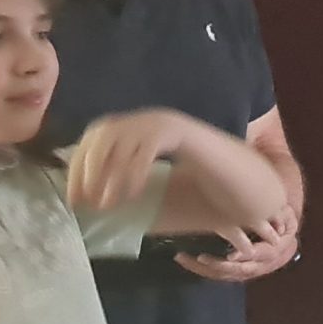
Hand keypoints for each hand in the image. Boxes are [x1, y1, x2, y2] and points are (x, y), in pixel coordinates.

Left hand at [66, 109, 196, 209]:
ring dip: (106, 175)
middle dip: (87, 170)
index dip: (77, 168)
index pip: (95, 138)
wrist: (249, 180)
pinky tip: (131, 195)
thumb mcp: (156, 184)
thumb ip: (128, 182)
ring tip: (105, 204)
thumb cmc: (201, 187)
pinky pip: (146, 149)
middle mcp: (150, 119)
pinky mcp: (182, 132)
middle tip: (85, 202)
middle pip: (102, 134)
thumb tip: (91, 201)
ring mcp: (166, 122)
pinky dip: (132, 173)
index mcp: (140, 127)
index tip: (73, 199)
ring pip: (120, 141)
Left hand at [177, 205, 299, 282]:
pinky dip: (200, 268)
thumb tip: (275, 215)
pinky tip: (185, 259)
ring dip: (202, 268)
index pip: (261, 256)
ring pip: (223, 274)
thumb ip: (280, 215)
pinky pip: (216, 274)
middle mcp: (258, 265)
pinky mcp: (233, 272)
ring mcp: (245, 271)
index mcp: (273, 252)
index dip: (247, 255)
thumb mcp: (286, 217)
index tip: (232, 256)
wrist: (283, 244)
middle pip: (237, 270)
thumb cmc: (281, 225)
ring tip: (182, 257)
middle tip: (200, 258)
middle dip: (218, 265)